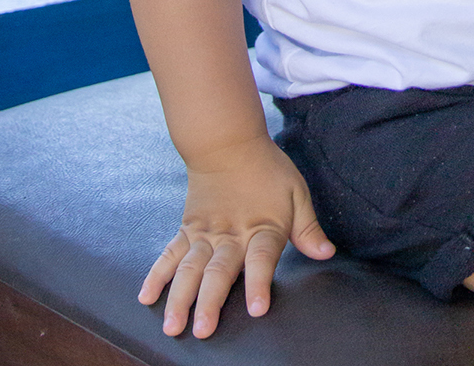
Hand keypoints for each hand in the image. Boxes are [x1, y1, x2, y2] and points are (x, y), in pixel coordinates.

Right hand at [139, 135, 333, 337]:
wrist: (229, 142)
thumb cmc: (267, 170)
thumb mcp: (296, 193)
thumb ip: (308, 228)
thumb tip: (327, 253)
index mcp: (262, 228)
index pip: (262, 259)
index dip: (260, 283)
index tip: (257, 309)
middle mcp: (231, 235)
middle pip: (219, 271)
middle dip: (210, 302)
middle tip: (202, 331)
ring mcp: (205, 234)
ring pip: (190, 268)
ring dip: (180, 297)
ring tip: (172, 325)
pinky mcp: (187, 230)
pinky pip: (169, 254)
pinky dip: (157, 276)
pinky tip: (147, 297)